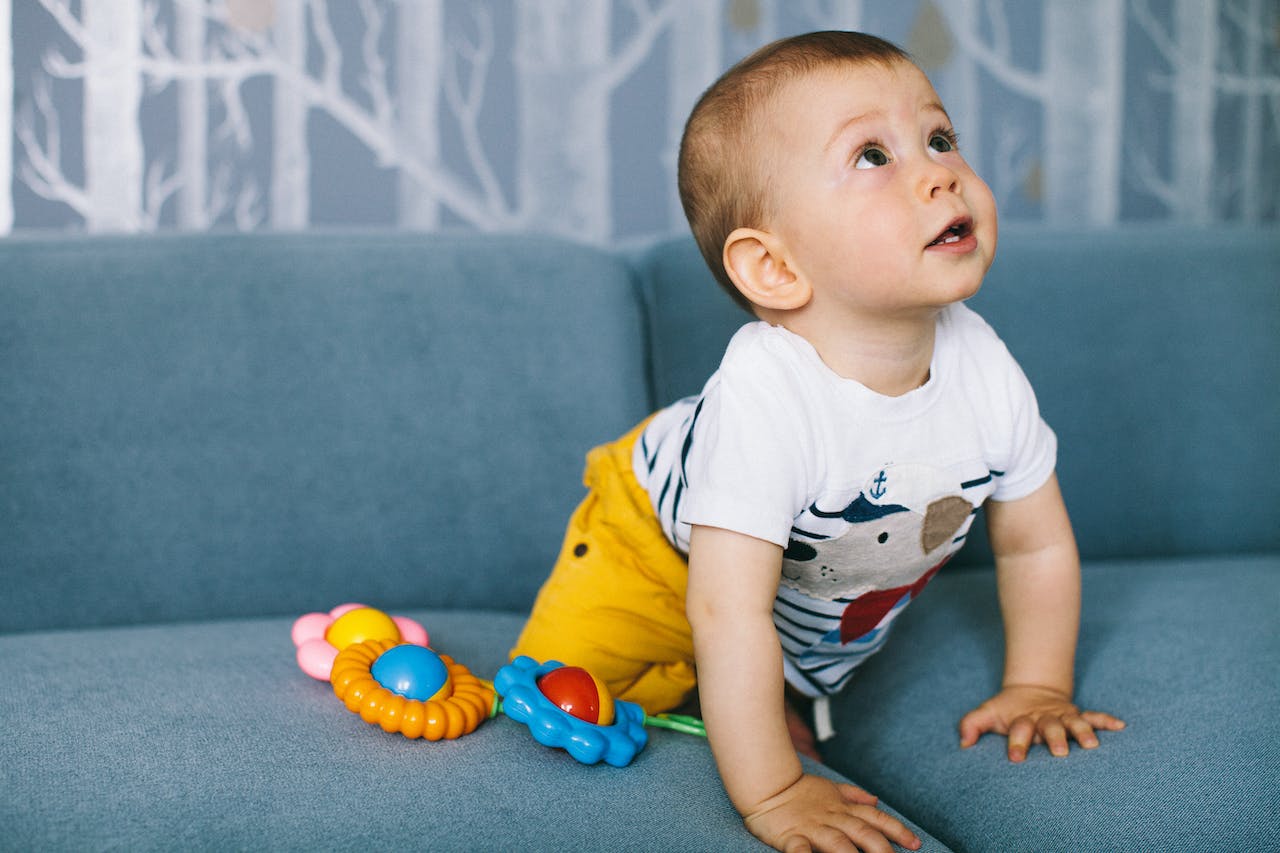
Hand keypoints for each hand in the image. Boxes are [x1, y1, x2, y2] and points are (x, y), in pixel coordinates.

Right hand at [743, 773, 921, 852]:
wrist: (766, 785)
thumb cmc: (800, 791)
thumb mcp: (830, 789)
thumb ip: (854, 796)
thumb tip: (877, 801)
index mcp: (843, 808)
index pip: (875, 819)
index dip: (897, 831)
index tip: (915, 844)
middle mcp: (832, 818)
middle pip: (863, 834)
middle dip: (882, 850)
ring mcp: (813, 828)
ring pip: (838, 844)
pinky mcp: (792, 838)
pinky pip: (801, 852)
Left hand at [959, 684, 1125, 761]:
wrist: (1030, 689)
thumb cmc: (1007, 711)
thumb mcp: (988, 714)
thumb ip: (972, 724)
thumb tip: (963, 743)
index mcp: (1023, 719)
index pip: (1019, 730)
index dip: (1017, 743)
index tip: (1016, 758)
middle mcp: (1045, 718)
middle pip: (1050, 727)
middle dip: (1054, 738)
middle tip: (1059, 752)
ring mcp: (1063, 716)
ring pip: (1074, 722)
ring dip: (1083, 731)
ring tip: (1092, 745)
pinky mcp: (1077, 714)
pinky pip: (1093, 716)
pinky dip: (1105, 720)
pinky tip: (1120, 726)